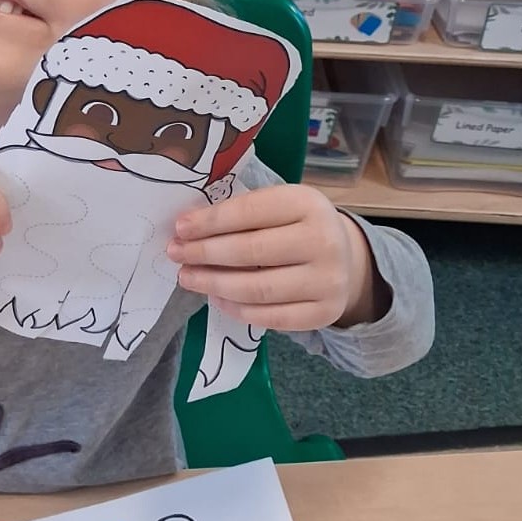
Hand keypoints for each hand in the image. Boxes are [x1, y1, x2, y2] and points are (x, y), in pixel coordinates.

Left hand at [166, 184, 388, 331]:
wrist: (345, 254)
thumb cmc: (295, 223)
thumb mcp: (276, 204)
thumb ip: (239, 212)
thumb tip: (187, 228)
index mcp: (307, 203)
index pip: (249, 211)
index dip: (210, 221)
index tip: (179, 228)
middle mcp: (323, 240)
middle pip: (250, 251)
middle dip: (205, 253)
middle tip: (176, 255)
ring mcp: (328, 280)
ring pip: (257, 288)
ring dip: (214, 283)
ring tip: (188, 277)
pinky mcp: (325, 313)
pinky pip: (272, 317)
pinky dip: (238, 310)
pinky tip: (216, 298)